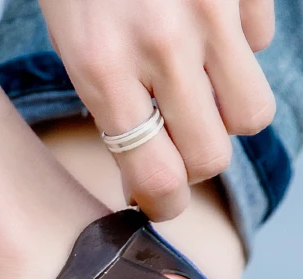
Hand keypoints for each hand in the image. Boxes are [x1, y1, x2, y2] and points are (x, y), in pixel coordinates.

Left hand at [39, 0, 275, 219]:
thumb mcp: (73, 45)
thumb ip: (111, 108)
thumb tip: (147, 171)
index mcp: (102, 69)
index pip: (156, 175)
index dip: (165, 203)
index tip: (163, 203)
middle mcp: (162, 46)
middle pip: (213, 156)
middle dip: (196, 164)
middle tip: (178, 149)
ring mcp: (210, 10)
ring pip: (251, 114)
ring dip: (227, 115)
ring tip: (198, 93)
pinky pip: (262, 45)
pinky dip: (239, 50)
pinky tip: (207, 30)